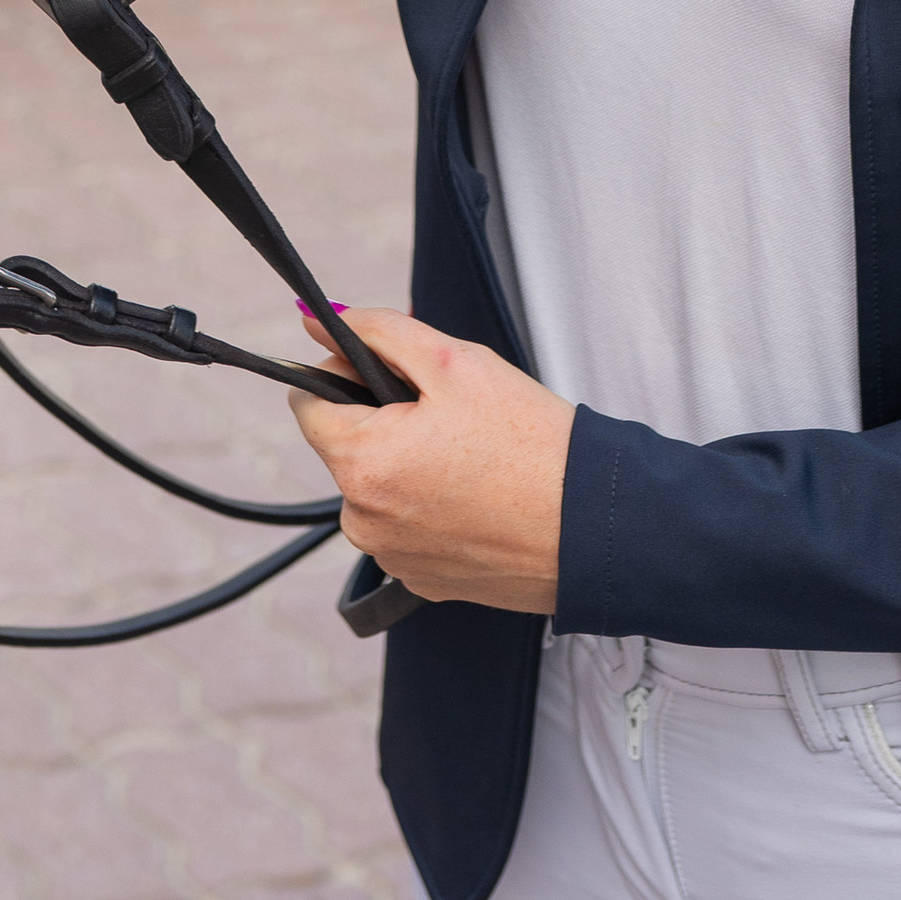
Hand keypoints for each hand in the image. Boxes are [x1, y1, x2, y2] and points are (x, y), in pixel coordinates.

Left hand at [286, 306, 572, 615]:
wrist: (592, 528)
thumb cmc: (529, 444)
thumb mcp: (452, 360)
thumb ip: (378, 332)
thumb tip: (317, 318)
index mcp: (361, 464)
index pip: (308, 402)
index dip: (345, 372)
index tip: (390, 369)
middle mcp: (363, 522)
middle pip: (346, 445)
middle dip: (384, 418)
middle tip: (449, 411)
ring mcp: (393, 558)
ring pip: (377, 486)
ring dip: (408, 462)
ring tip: (471, 455)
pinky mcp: (423, 581)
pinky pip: (406, 526)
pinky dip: (430, 504)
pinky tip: (478, 493)